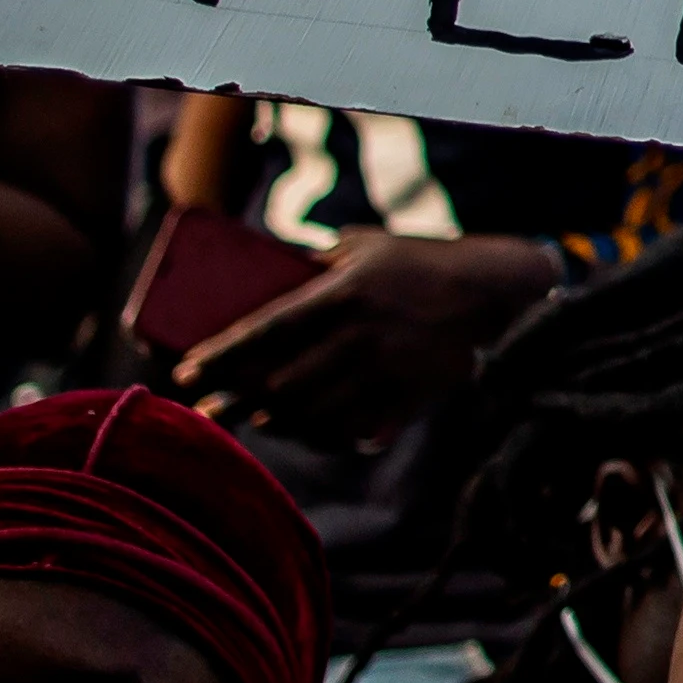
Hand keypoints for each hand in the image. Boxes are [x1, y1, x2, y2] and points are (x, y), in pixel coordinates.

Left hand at [180, 226, 563, 446]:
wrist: (497, 294)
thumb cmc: (421, 263)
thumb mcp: (365, 248)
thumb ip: (316, 264)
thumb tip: (264, 276)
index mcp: (345, 292)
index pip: (266, 329)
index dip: (220, 354)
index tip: (186, 372)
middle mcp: (360, 336)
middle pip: (280, 380)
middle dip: (237, 399)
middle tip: (207, 409)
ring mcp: (385, 371)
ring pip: (311, 411)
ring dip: (274, 420)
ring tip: (253, 418)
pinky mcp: (407, 396)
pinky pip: (350, 428)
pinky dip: (320, 434)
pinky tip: (302, 430)